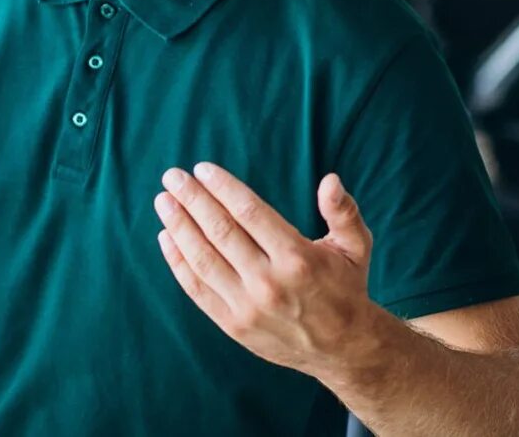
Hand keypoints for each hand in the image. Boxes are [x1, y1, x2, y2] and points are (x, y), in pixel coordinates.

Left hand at [153, 163, 378, 377]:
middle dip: (192, 199)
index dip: (222, 187)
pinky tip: (166, 237)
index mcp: (297, 258)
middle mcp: (269, 283)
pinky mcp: (233, 325)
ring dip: (178, 226)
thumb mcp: (355, 247)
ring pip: (203, 259)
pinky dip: (177, 262)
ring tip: (163, 201)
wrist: (343, 349)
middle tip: (172, 177)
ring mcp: (247, 307)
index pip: (249, 212)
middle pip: (220, 231)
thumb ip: (343, 211)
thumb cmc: (346, 288)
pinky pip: (197, 289)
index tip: (201, 169)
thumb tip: (330, 179)